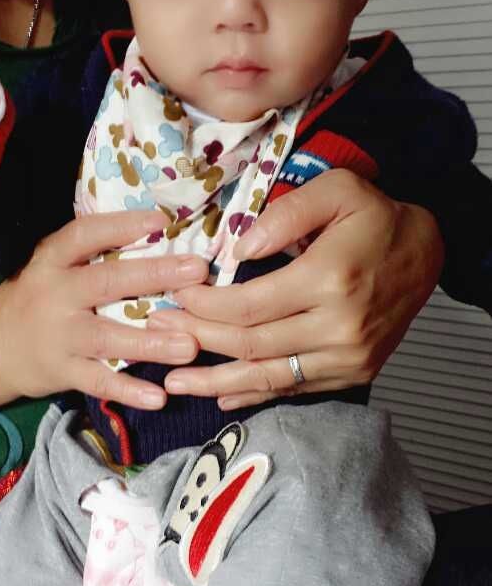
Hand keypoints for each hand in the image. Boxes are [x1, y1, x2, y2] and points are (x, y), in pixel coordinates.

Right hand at [0, 210, 207, 413]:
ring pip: (107, 337)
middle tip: (197, 271)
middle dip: (155, 274)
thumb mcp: (53, 269)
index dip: (121, 226)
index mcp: (53, 261)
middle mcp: (55, 294)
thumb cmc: (37, 300)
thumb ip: (93, 256)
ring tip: (190, 346)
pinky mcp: (62, 371)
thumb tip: (159, 235)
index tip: (160, 220)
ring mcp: (59, 335)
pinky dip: (129, 391)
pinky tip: (159, 397)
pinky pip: (99, 381)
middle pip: (106, 282)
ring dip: (150, 342)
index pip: (84, 235)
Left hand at [147, 170, 443, 408]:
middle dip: (199, 341)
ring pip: (270, 376)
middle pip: (252, 344)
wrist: (426, 254)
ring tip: (174, 384)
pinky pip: (295, 388)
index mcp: (329, 280)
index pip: (249, 305)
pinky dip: (256, 394)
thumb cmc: (376, 218)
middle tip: (158, 336)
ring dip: (217, 382)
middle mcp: (339, 327)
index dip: (205, 306)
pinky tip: (222, 395)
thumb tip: (237, 247)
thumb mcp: (336, 190)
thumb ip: (285, 214)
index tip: (174, 298)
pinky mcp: (354, 373)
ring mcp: (349, 357)